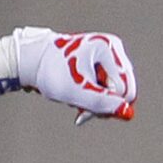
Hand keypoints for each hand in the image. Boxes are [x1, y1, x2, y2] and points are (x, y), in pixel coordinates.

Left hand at [5, 26, 136, 121]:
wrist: (34, 62)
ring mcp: (110, 53)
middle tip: (79, 110)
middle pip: (124, 88)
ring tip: (76, 98)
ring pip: (116, 88)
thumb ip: (101, 103)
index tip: (82, 114)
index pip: (124, 90)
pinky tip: (79, 94)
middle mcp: (113, 48)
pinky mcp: (105, 61)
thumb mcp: (73, 92)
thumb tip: (129, 114)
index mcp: (108, 48)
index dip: (106, 106)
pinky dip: (95, 93)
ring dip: (97, 99)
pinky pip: (109, 84)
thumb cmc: (50, 74)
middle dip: (103, 102)